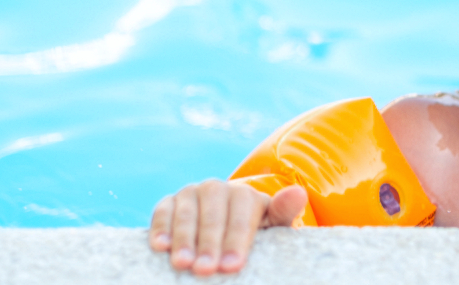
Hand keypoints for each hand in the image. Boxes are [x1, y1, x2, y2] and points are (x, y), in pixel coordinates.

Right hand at [148, 179, 308, 274]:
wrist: (227, 225)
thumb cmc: (254, 231)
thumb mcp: (272, 224)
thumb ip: (283, 211)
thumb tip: (298, 193)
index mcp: (245, 194)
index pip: (241, 216)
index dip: (236, 241)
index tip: (232, 266)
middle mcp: (217, 188)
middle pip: (213, 215)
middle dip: (209, 244)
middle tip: (206, 270)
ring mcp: (191, 193)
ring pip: (187, 213)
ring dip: (184, 239)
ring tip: (183, 264)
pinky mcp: (170, 202)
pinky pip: (163, 211)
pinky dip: (160, 227)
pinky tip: (160, 246)